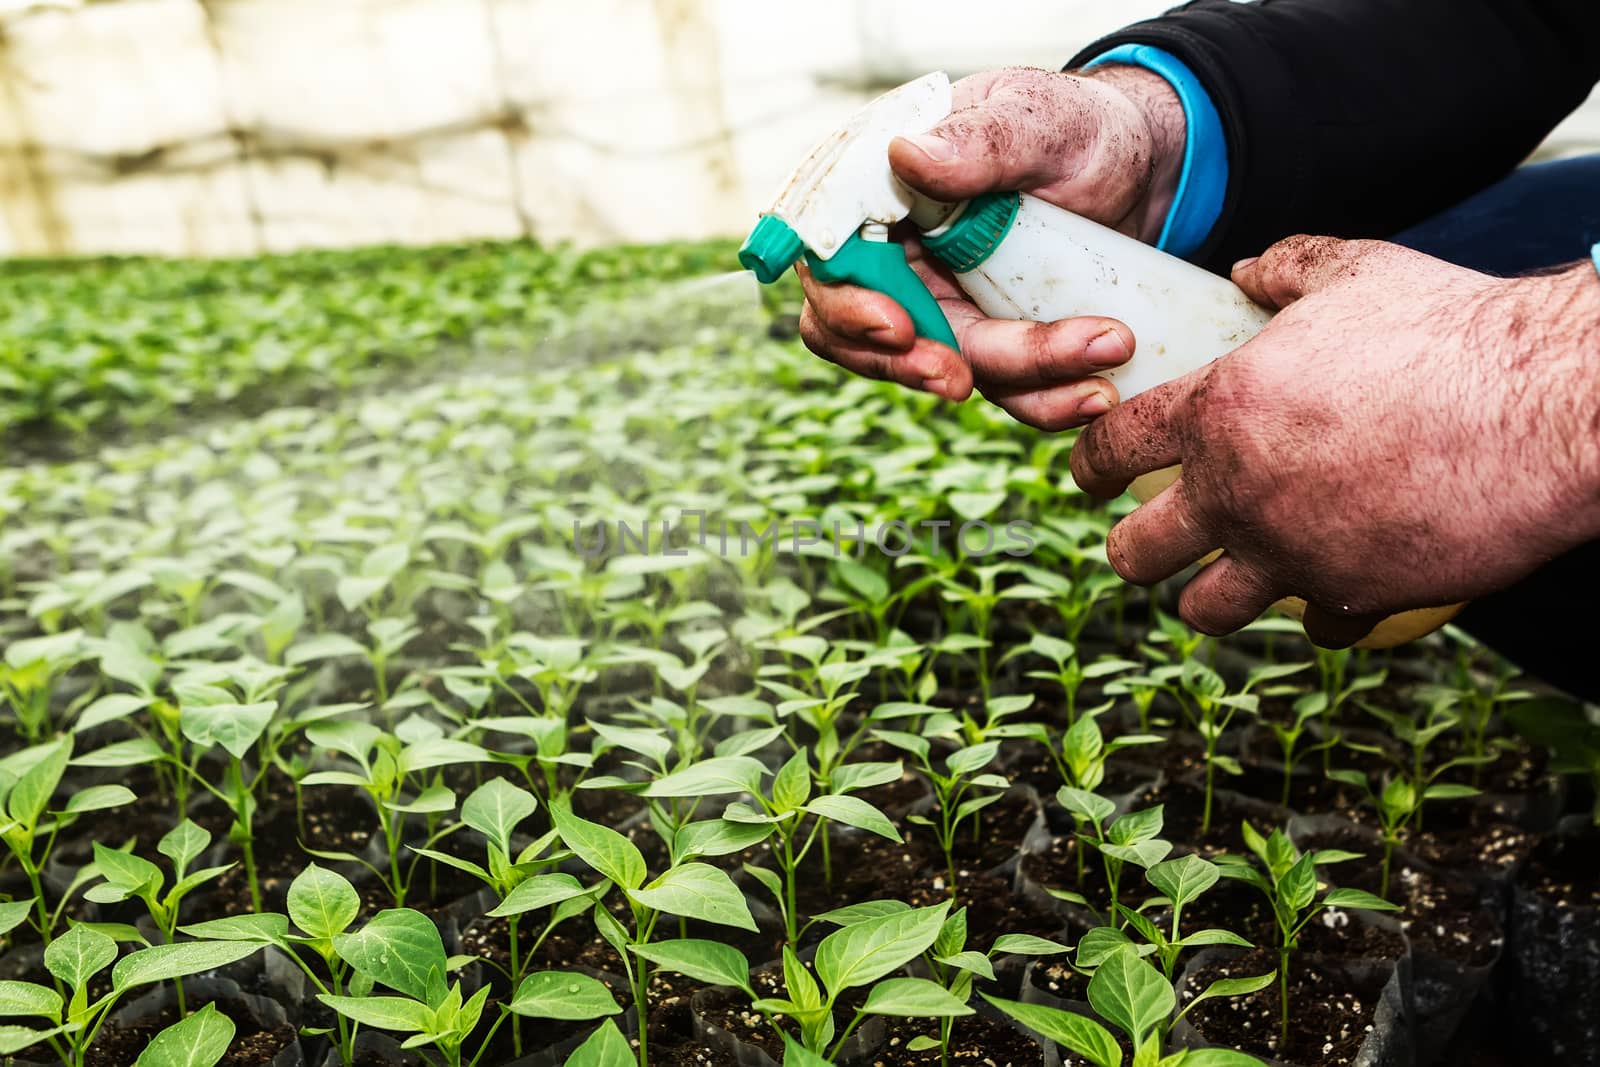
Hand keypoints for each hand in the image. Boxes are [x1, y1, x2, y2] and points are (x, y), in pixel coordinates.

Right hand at [799, 65, 1186, 426]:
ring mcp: (938, 302)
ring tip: (1086, 380)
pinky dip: (1045, 399)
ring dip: (1007, 381)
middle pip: (860, 329)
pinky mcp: (986, 340)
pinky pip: (998, 386)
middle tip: (960, 382)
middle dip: (911, 363)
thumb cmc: (1078, 128)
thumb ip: (979, 139)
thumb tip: (904, 154)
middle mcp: (894, 252)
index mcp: (878, 187)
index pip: (829, 254)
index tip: (894, 328)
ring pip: (936, 365)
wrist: (1141, 172)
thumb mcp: (1038, 121)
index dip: (847, 301)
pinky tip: (1098, 393)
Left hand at [1069, 235, 1599, 645]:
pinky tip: (1332, 581)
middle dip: (1134, 548)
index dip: (1087, 463)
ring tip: (1223, 576)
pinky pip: (1312, 627)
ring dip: (1207, 595)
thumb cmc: (1450, 331)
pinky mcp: (1354, 596)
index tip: (1091, 474)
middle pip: (1135, 554)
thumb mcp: (1357, 273)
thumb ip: (1288, 269)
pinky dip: (1317, 610)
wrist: (1548, 407)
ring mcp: (1291, 554)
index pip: (1108, 449)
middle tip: (1151, 536)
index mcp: (1218, 412)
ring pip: (1205, 611)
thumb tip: (1249, 269)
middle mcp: (1237, 494)